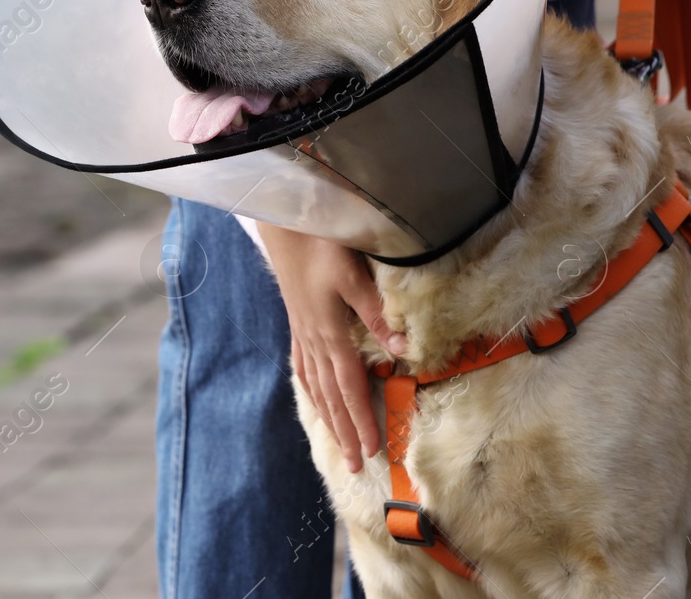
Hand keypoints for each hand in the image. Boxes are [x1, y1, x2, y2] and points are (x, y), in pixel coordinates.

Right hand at [257, 223, 406, 472]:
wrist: (286, 225)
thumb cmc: (322, 245)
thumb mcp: (353, 276)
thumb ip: (377, 313)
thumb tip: (404, 348)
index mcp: (330, 333)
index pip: (350, 387)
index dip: (362, 419)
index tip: (373, 448)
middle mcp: (314, 341)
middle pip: (332, 396)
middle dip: (346, 431)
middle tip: (356, 465)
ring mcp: (303, 334)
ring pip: (317, 387)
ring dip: (329, 418)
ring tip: (338, 445)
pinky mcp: (298, 324)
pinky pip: (304, 368)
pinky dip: (312, 390)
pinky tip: (316, 399)